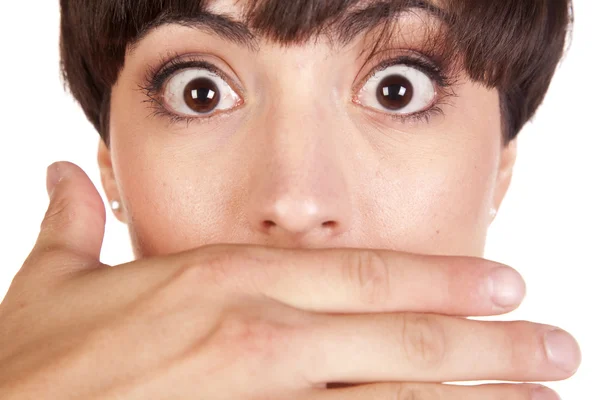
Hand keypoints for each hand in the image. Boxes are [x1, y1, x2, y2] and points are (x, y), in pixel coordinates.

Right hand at [0, 161, 579, 398]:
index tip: (498, 283)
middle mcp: (255, 332)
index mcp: (219, 282)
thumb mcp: (48, 285)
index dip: (436, 276)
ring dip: (474, 394)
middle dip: (487, 338)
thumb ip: (68, 223)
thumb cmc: (28, 368)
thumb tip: (61, 175)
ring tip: (539, 398)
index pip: (358, 270)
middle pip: (399, 329)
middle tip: (555, 343)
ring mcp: (258, 397)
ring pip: (394, 393)